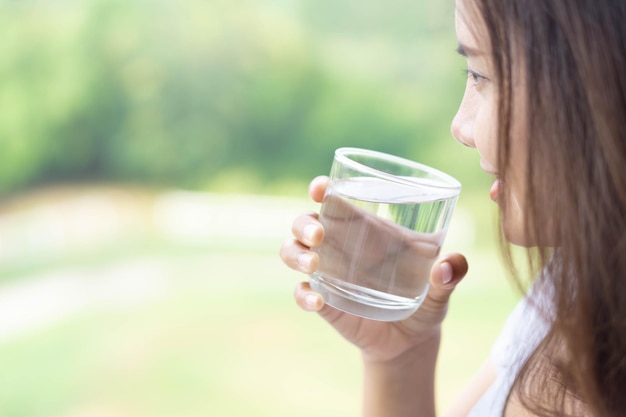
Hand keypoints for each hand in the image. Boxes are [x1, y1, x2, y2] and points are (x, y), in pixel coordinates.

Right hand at [280, 176, 468, 362]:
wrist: (411, 341)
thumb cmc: (425, 300)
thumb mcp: (441, 287)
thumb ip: (450, 274)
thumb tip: (447, 265)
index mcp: (364, 229)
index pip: (335, 199)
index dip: (322, 188)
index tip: (321, 187)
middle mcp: (339, 246)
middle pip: (304, 222)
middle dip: (304, 224)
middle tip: (319, 234)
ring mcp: (328, 273)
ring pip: (292, 252)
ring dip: (296, 254)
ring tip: (314, 264)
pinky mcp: (324, 301)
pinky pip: (301, 292)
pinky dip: (303, 294)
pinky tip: (318, 301)